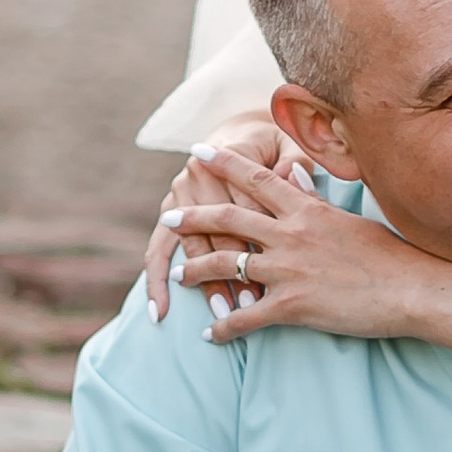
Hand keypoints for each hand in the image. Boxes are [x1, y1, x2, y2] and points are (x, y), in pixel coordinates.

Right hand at [144, 115, 308, 316]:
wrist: (239, 138)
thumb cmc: (274, 148)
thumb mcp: (291, 146)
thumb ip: (295, 161)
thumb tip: (290, 176)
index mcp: (227, 156)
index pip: (247, 206)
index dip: (262, 240)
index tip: (279, 272)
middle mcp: (196, 176)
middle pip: (217, 230)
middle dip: (235, 269)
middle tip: (252, 304)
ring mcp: (178, 197)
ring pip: (192, 247)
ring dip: (206, 283)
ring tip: (224, 312)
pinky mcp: (167, 217)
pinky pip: (157, 252)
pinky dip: (156, 283)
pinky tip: (160, 313)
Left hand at [168, 150, 451, 348]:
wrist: (411, 289)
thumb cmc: (389, 255)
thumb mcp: (349, 219)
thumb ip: (315, 202)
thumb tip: (296, 179)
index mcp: (304, 210)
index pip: (255, 178)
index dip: (223, 164)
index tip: (197, 153)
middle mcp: (289, 235)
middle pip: (227, 217)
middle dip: (192, 216)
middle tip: (168, 216)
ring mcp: (287, 270)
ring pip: (226, 265)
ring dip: (197, 270)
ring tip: (180, 276)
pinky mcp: (292, 306)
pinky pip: (245, 318)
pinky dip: (223, 327)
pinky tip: (210, 334)